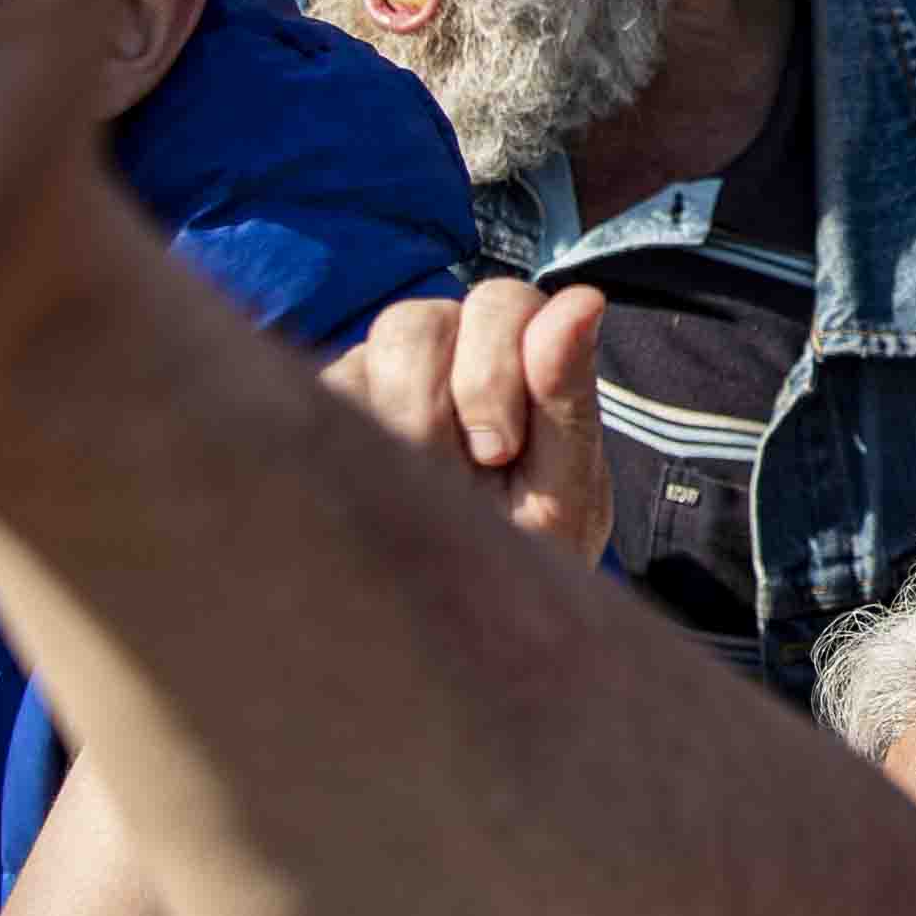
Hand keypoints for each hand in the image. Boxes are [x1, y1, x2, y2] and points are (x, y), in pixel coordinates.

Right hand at [330, 282, 612, 564]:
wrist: (459, 617)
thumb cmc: (527, 552)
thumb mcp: (563, 491)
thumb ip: (569, 396)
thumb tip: (585, 297)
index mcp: (520, 355)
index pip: (503, 303)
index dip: (497, 367)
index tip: (500, 453)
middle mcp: (452, 345)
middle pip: (426, 320)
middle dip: (442, 404)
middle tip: (468, 474)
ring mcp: (386, 370)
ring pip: (380, 344)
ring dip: (406, 420)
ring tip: (425, 488)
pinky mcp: (332, 402)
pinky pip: (330, 388)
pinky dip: (356, 439)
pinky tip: (380, 488)